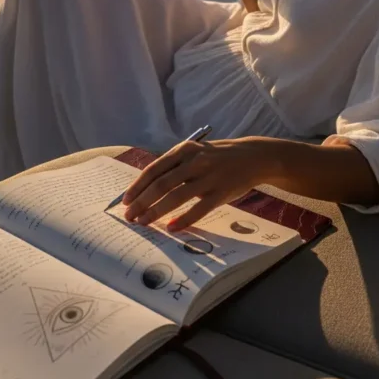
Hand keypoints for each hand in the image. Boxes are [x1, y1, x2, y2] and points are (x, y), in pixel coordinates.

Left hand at [120, 137, 274, 231]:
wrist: (252, 157)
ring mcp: (208, 177)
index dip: (137, 187)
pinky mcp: (221, 193)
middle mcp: (194, 162)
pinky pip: (198, 209)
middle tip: (129, 216)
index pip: (153, 170)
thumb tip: (146, 188)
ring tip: (143, 222)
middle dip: (141, 202)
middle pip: (161, 184)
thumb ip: (173, 166)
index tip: (125, 201)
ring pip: (176, 196)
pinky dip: (182, 219)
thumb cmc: (217, 157)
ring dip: (156, 211)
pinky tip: (170, 227)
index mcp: (184, 150)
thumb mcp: (194, 153)